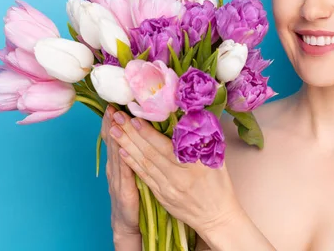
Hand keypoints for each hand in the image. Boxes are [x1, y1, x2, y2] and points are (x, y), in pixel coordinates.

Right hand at [101, 105, 141, 242]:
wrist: (126, 222)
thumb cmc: (132, 194)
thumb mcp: (132, 170)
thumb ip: (135, 153)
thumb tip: (140, 133)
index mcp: (118, 161)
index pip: (115, 138)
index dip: (112, 121)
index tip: (113, 104)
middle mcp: (115, 167)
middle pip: (113, 142)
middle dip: (111, 123)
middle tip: (111, 106)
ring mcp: (118, 178)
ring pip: (116, 153)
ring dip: (115, 136)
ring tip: (113, 120)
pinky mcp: (124, 190)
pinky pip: (123, 172)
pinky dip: (122, 159)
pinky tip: (122, 149)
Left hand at [108, 110, 241, 235]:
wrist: (216, 217)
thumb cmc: (219, 185)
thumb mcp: (217, 160)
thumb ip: (204, 140)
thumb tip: (192, 116)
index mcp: (193, 165)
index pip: (165, 146)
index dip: (148, 132)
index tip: (135, 118)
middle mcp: (178, 176)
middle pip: (150, 152)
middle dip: (131, 134)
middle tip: (117, 118)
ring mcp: (168, 188)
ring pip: (143, 163)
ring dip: (127, 146)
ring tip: (114, 131)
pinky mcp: (162, 196)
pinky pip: (144, 177)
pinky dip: (132, 164)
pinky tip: (122, 153)